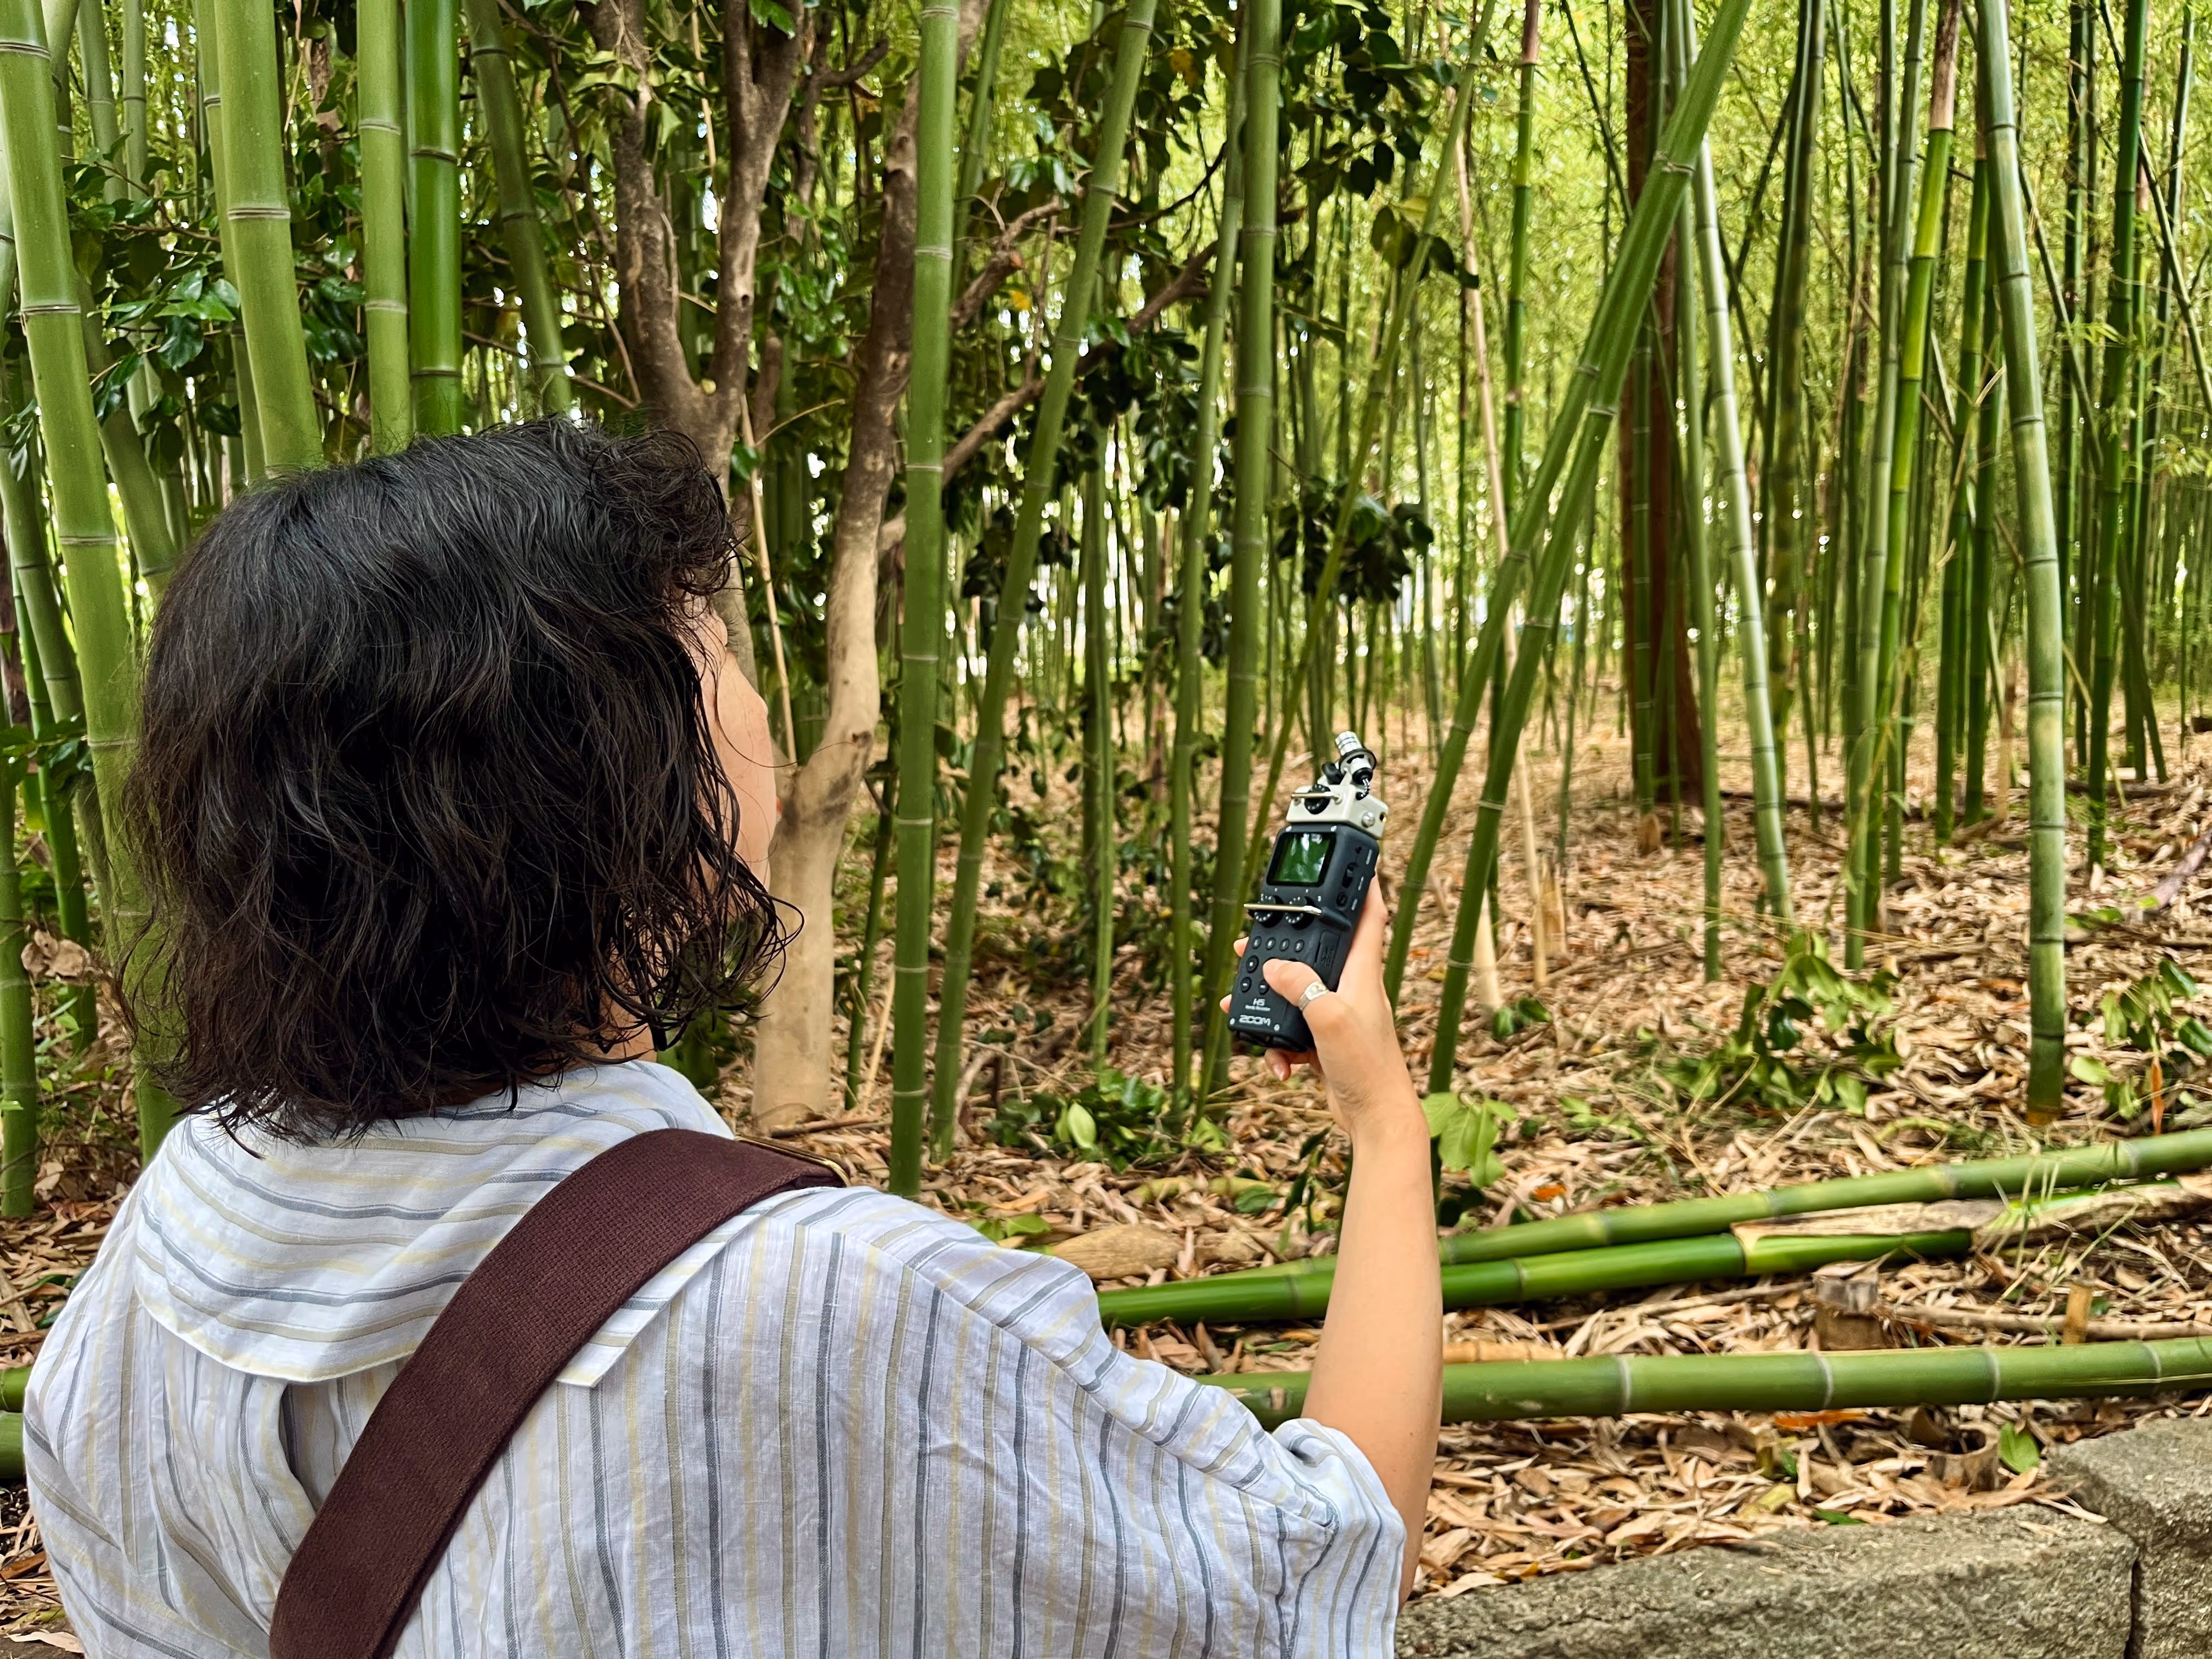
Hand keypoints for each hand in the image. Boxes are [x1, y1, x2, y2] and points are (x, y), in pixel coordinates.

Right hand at [1220, 894, 1420, 1139]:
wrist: (1375, 1118)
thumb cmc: (1367, 1067)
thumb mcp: (1330, 1019)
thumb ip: (1302, 988)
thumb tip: (1274, 967)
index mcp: (1362, 974)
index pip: (1369, 919)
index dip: (1365, 888)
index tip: (1360, 863)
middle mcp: (1351, 990)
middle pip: (1316, 954)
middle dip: (1283, 948)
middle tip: (1251, 942)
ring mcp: (1337, 1016)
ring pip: (1296, 995)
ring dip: (1269, 1002)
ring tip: (1239, 1005)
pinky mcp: (1326, 1042)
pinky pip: (1293, 1033)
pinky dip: (1278, 1045)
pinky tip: (1278, 1064)